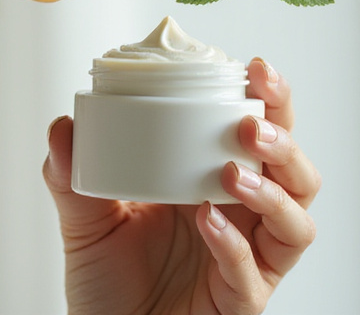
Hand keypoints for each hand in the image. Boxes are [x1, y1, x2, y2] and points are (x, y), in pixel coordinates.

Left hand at [42, 58, 319, 314]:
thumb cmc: (109, 285)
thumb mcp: (83, 220)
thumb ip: (70, 176)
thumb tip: (62, 126)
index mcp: (217, 184)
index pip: (264, 134)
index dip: (272, 100)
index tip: (256, 68)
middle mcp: (245, 220)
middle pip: (297, 173)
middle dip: (285, 140)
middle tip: (250, 123)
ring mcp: (249, 262)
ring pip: (296, 222)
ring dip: (271, 191)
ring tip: (231, 171)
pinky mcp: (240, 302)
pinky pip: (252, 273)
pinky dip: (232, 244)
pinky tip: (208, 221)